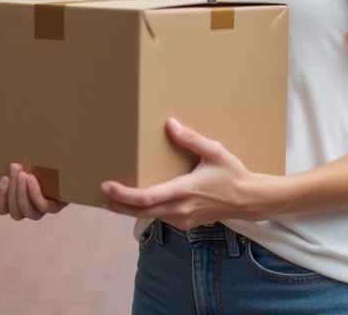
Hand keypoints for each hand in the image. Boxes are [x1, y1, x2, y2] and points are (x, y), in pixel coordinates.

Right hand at [0, 162, 68, 220]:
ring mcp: (43, 210)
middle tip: (14, 167)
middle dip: (12, 190)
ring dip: (21, 193)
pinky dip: (35, 194)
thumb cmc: (41, 162)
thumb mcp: (22, 163)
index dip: (0, 198)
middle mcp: (29, 209)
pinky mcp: (56, 206)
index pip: (1, 209)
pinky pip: (43, 207)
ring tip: (23, 174)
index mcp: (16, 201)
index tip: (2, 178)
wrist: (69, 162)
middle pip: (14, 212)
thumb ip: (8, 167)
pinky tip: (33, 179)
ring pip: (27, 212)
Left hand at [101, 118, 270, 228]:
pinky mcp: (184, 223)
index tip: (107, 187)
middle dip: (118, 205)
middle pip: (141, 212)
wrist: (248, 200)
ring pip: (148, 217)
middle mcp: (180, 209)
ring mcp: (182, 219)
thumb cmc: (232, 173)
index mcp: (185, 190)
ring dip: (128, 209)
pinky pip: (159, 218)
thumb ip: (191, 139)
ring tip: (111, 199)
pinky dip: (144, 211)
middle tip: (100, 195)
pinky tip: (136, 203)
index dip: (124, 195)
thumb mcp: (215, 151)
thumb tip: (170, 124)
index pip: (147, 198)